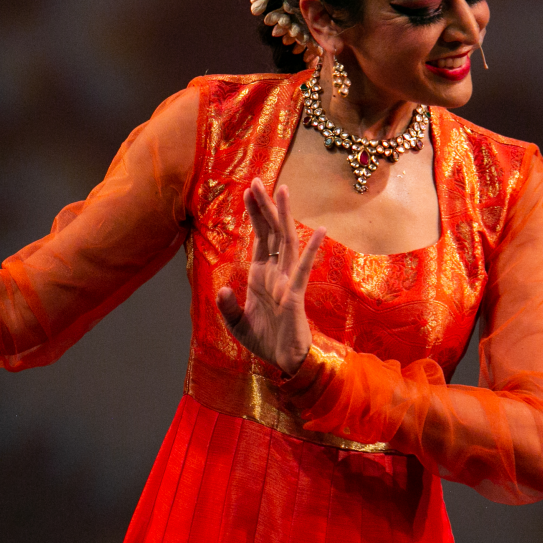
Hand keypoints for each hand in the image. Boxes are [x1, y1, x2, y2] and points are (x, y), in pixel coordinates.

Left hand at [215, 178, 326, 374]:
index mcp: (261, 275)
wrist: (283, 362)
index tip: (248, 190)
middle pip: (272, 232)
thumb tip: (224, 290)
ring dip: (284, 216)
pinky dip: (312, 249)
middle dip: (265, 206)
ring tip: (283, 190)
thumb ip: (229, 307)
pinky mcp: (295, 295)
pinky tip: (318, 230)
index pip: (260, 238)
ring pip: (287, 242)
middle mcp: (275, 272)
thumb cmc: (265, 341)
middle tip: (258, 180)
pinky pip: (304, 269)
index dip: (255, 214)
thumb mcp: (238, 324)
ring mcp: (287, 281)